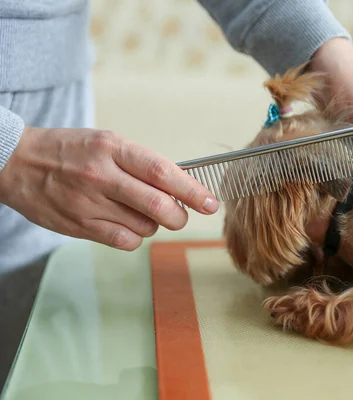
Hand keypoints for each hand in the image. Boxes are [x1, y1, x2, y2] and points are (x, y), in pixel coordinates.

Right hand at [0, 127, 218, 250]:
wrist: (16, 162)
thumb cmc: (70, 151)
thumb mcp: (106, 143)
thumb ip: (141, 164)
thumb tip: (181, 186)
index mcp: (113, 148)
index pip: (162, 171)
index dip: (192, 190)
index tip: (209, 202)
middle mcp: (102, 175)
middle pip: (158, 205)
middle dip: (180, 216)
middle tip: (181, 215)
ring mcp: (89, 203)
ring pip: (145, 226)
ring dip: (154, 224)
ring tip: (140, 212)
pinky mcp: (79, 225)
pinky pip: (125, 241)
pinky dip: (136, 237)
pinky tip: (127, 224)